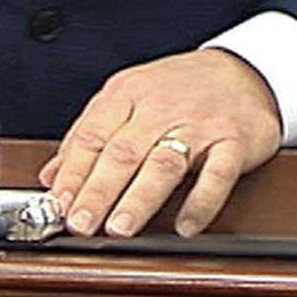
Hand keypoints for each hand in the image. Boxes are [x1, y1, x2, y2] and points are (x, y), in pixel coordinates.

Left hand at [38, 48, 281, 237]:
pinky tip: (185, 225)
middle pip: (122, 152)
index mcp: (128, 93)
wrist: (245, 69)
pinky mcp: (235, 141)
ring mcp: (199, 124)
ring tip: (120, 227)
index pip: (92, 135)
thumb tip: (52, 175)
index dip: (72, 173)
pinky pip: (217, 174)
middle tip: (81, 223)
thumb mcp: (129, 98)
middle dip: (98, 191)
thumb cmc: (180, 89)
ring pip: (164, 162)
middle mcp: (161, 107)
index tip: (57, 205)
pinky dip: (200, 202)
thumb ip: (89, 135)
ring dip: (139, 198)